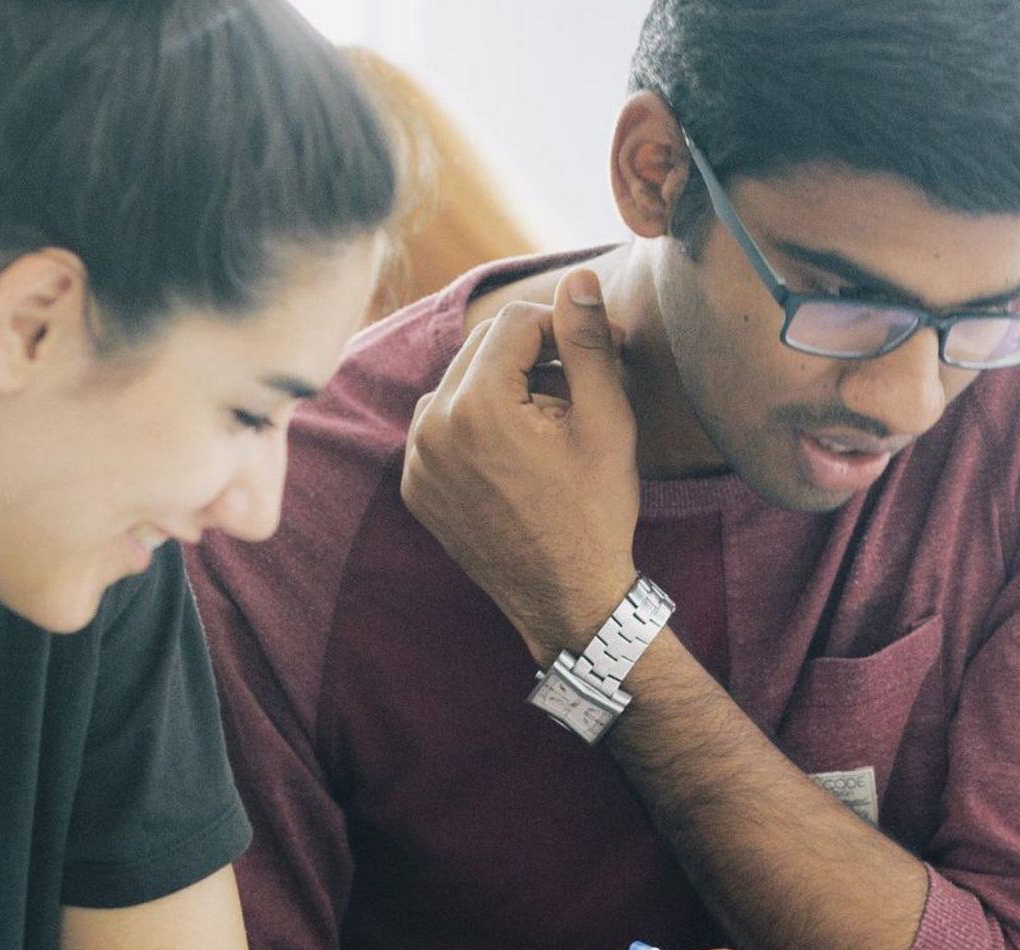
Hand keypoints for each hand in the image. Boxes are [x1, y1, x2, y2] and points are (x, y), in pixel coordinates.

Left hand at [402, 269, 641, 661]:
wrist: (567, 600)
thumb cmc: (595, 512)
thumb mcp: (605, 421)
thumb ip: (587, 343)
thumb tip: (580, 278)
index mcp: (477, 405)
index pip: (516, 322)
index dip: (564, 329)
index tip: (599, 356)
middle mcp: (432, 426)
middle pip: (483, 348)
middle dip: (533, 356)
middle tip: (578, 390)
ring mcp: (416, 460)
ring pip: (460, 383)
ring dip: (503, 387)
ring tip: (549, 426)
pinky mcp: (415, 486)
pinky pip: (441, 426)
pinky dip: (476, 424)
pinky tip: (516, 455)